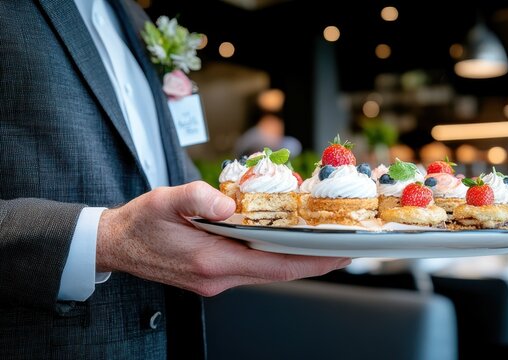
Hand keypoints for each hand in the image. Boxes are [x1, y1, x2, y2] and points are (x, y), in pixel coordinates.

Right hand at [96, 181, 350, 295]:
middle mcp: (218, 277)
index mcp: (211, 261)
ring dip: (294, 259)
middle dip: (312, 261)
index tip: (339, 255)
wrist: (115, 245)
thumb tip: (229, 203)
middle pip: (277, 272)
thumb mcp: (164, 200)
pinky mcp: (213, 275)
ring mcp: (216, 279)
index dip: (311, 262)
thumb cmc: (139, 224)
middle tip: (342, 248)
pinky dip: (273, 256)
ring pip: (266, 271)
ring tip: (320, 243)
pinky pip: (252, 267)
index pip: (275, 266)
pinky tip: (282, 243)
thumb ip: (198, 198)